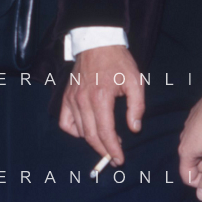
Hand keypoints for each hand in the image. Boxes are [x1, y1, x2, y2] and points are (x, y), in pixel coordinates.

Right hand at [59, 44, 144, 166]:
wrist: (97, 42)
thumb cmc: (119, 61)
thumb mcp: (135, 80)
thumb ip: (136, 106)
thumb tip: (134, 129)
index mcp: (101, 97)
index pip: (105, 132)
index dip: (112, 149)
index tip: (119, 160)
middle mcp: (83, 100)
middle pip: (91, 136)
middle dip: (103, 151)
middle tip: (114, 158)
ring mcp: (72, 99)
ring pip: (79, 131)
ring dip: (92, 141)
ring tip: (106, 141)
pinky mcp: (66, 96)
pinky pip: (65, 122)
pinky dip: (74, 131)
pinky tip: (86, 130)